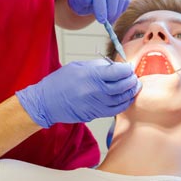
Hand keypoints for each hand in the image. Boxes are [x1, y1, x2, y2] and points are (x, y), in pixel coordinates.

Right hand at [16, 59, 140, 127]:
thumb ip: (99, 66)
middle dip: (132, 81)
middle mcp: (95, 91)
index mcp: (91, 76)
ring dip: (131, 93)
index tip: (129, 67)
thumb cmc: (60, 81)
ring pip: (121, 100)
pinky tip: (127, 98)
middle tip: (134, 76)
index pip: (117, 72)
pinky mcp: (94, 114)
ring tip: (134, 86)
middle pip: (122, 87)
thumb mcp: (79, 66)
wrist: (46, 102)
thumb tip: (116, 67)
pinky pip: (114, 110)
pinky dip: (124, 104)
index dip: (127, 69)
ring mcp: (95, 105)